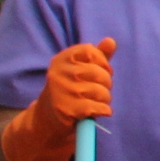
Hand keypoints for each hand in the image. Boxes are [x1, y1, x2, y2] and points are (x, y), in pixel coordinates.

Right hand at [0, 37, 118, 160]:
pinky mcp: (66, 109)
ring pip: (102, 92)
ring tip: (94, 102)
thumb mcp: (81, 69)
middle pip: (101, 73)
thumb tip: (111, 41)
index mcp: (62, 59)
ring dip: (105, 100)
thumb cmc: (70, 90)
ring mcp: (61, 91)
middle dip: (106, 84)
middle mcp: (59, 72)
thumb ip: (98, 56)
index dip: (103, 64)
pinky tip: (97, 112)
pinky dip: (103, 111)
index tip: (100, 72)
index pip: (93, 52)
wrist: (48, 119)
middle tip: (98, 91)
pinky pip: (99, 107)